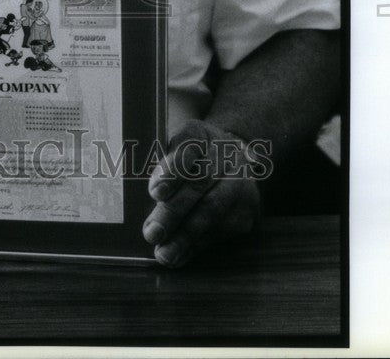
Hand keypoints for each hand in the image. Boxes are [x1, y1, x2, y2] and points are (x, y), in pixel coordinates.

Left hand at [143, 119, 262, 266]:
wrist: (234, 162)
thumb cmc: (190, 159)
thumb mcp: (173, 149)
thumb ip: (159, 165)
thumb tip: (140, 192)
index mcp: (199, 134)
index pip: (188, 146)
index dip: (172, 170)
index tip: (155, 192)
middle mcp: (225, 154)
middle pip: (199, 182)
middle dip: (173, 211)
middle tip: (152, 232)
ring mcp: (240, 181)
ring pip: (212, 210)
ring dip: (185, 236)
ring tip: (164, 253)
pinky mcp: (248, 209)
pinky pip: (222, 230)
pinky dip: (197, 245)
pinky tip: (180, 256)